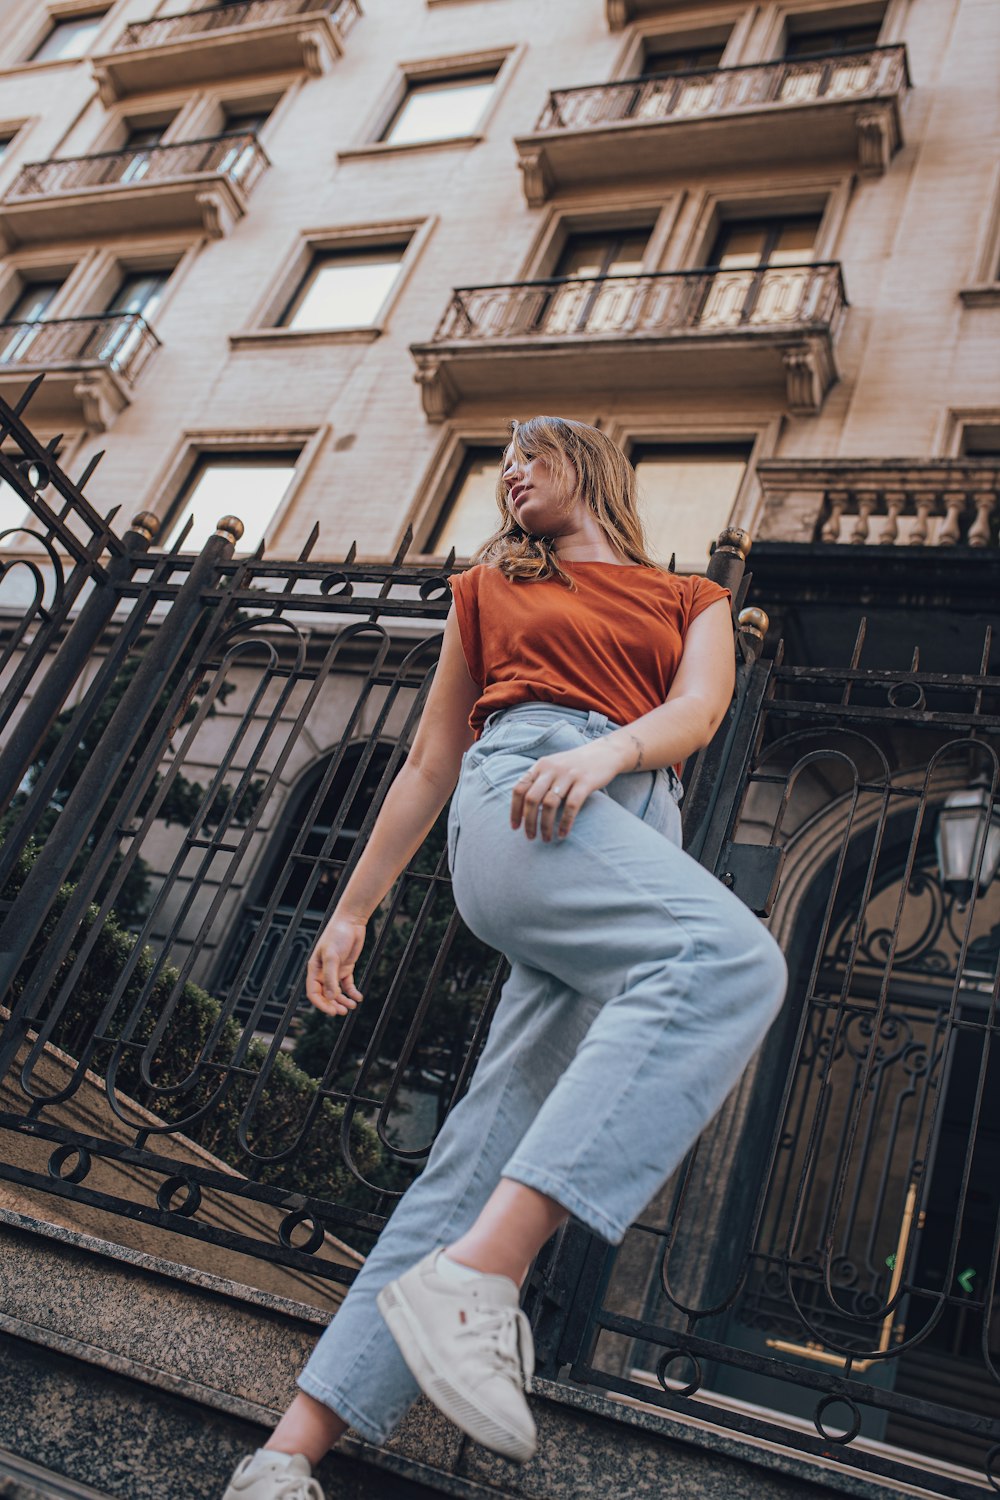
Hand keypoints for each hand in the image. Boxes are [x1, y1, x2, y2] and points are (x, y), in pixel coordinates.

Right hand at [306, 911, 366, 1016]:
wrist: (351, 922)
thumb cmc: (337, 935)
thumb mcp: (332, 957)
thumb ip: (331, 978)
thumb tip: (330, 997)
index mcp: (315, 970)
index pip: (313, 993)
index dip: (321, 1004)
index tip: (332, 1011)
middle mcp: (323, 972)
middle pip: (325, 995)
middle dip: (333, 1004)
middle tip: (343, 1012)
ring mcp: (335, 971)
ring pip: (337, 992)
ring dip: (343, 1000)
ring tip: (352, 1006)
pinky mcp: (346, 968)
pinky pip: (348, 985)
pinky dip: (352, 992)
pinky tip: (358, 997)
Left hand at [510, 740, 625, 841]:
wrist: (605, 753)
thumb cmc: (575, 765)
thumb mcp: (553, 767)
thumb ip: (538, 782)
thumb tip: (522, 809)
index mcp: (540, 766)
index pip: (519, 789)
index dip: (515, 810)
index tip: (515, 827)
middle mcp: (551, 769)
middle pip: (532, 798)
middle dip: (529, 821)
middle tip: (530, 837)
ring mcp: (568, 774)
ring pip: (549, 804)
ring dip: (545, 825)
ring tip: (546, 839)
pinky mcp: (585, 782)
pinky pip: (571, 806)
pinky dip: (565, 823)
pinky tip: (563, 834)